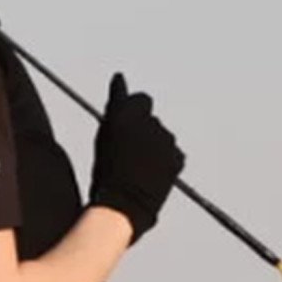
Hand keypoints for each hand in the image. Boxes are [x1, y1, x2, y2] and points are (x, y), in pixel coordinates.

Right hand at [86, 73, 181, 236]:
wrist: (124, 204)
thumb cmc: (106, 172)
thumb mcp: (103, 135)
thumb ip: (115, 105)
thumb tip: (120, 77)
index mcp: (131, 113)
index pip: (141, 100)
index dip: (132, 111)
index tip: (123, 124)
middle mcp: (153, 123)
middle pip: (151, 120)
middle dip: (142, 130)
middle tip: (126, 151)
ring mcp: (168, 142)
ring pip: (161, 138)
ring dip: (152, 146)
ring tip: (135, 166)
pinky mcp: (178, 158)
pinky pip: (171, 154)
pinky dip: (162, 160)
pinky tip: (148, 174)